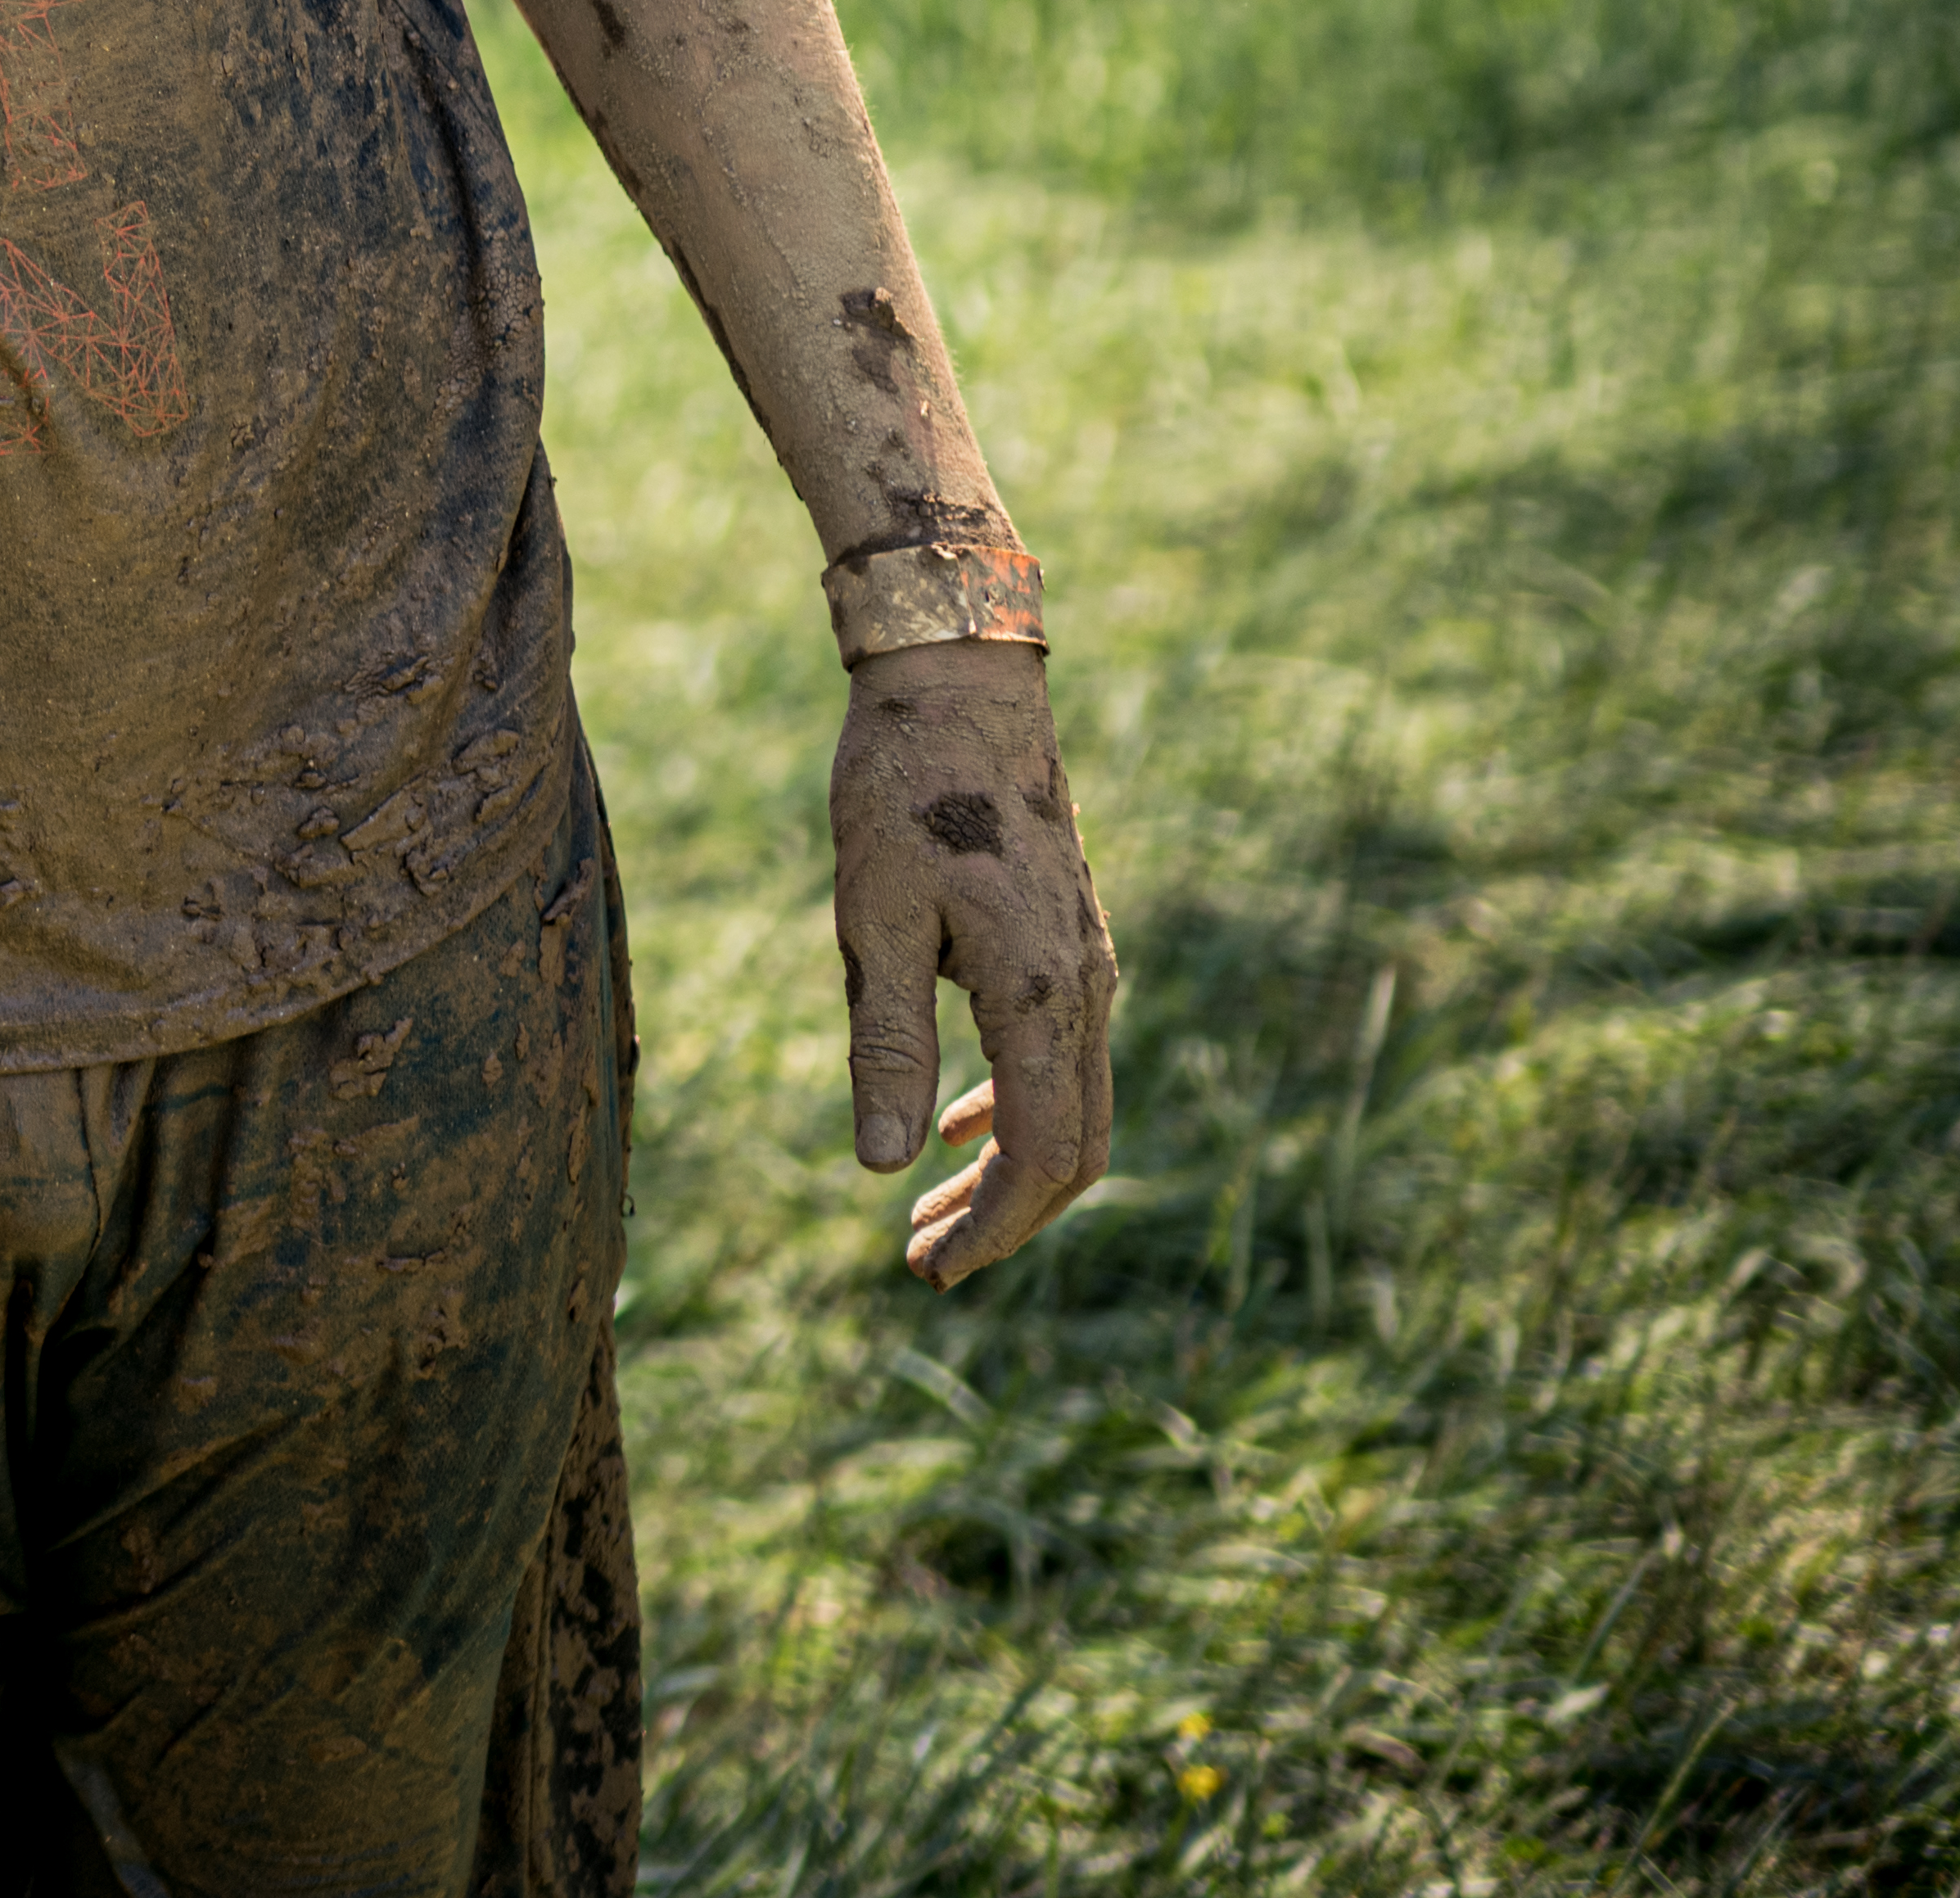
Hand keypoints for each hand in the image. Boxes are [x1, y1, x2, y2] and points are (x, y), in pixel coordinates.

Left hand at [829, 638, 1121, 1285]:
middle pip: (1073, 1147)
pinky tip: (951, 1129)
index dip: (993, 1225)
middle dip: (1002, 1218)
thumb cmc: (902, 794)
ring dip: (1005, 1170)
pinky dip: (1012, 1107)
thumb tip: (881, 1165)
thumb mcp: (871, 920)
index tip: (931, 1271)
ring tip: (927, 1218)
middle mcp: (1086, 992)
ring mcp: (1088, 968)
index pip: (1041, 1152)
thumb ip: (883, 1044)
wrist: (960, 688)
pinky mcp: (1069, 946)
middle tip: (922, 1264)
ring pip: (1070, 1106)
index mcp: (1041, 994)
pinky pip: (1059, 1057)